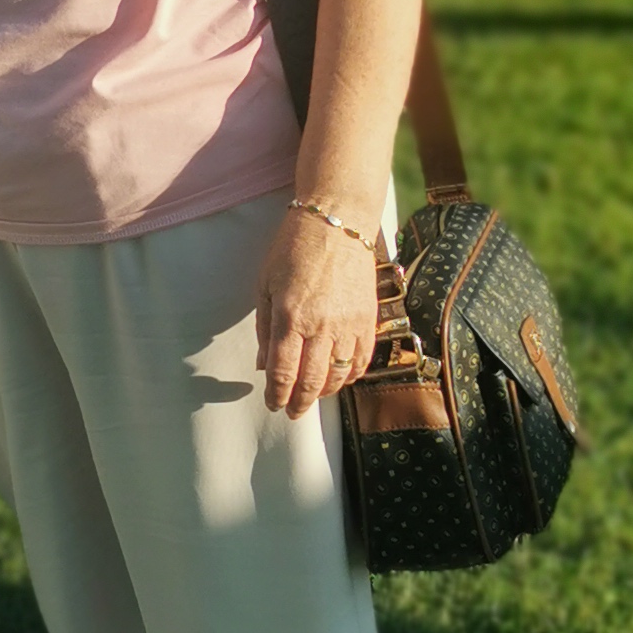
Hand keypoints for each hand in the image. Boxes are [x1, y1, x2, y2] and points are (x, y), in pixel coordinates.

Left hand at [254, 205, 380, 415]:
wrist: (337, 222)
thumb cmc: (293, 249)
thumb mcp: (266, 285)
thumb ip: (265, 329)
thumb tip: (264, 366)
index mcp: (290, 316)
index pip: (283, 373)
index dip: (277, 396)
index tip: (273, 405)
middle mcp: (321, 325)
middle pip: (311, 382)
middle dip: (299, 403)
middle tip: (292, 411)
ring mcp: (349, 324)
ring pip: (339, 376)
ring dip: (324, 392)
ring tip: (313, 395)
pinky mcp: (368, 319)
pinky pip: (362, 360)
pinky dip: (351, 376)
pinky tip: (340, 378)